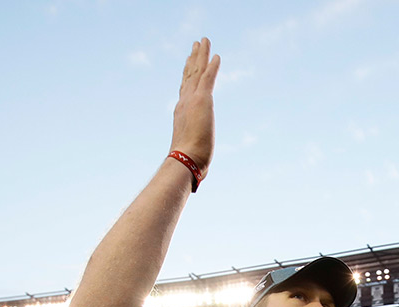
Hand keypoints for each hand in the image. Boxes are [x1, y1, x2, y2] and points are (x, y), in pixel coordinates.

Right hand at [171, 38, 220, 175]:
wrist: (185, 160)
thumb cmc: (187, 162)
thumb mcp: (192, 152)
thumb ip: (194, 154)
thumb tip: (198, 173)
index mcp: (181, 112)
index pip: (185, 88)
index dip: (187, 74)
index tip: (188, 63)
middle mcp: (184, 102)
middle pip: (189, 75)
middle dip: (193, 59)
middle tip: (196, 44)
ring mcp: (192, 100)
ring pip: (197, 71)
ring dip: (201, 54)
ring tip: (204, 40)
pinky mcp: (202, 100)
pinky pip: (208, 77)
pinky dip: (212, 65)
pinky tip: (217, 55)